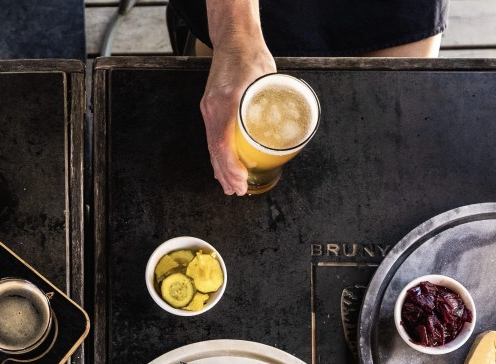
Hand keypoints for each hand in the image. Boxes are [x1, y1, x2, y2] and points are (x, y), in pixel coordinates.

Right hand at [200, 36, 274, 194]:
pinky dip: (216, 156)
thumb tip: (287, 129)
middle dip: (226, 174)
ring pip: (211, 146)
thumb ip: (273, 103)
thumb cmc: (251, 57)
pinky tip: (220, 169)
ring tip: (230, 188)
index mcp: (227, 101)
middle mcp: (213, 107)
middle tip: (239, 191)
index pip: (223, 142)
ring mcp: (208, 108)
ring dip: (220, 170)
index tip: (241, 179)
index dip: (231, 166)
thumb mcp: (268, 79)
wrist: (234, 40)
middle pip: (215, 149)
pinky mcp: (209, 108)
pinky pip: (211, 137)